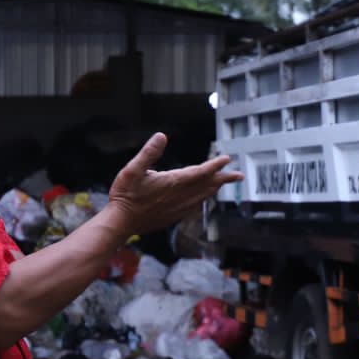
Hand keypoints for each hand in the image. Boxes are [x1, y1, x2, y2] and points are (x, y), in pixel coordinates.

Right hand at [106, 133, 242, 236]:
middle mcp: (179, 196)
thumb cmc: (125, 195)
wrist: (120, 222)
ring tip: (224, 183)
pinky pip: (195, 206)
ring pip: (203, 197)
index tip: (226, 159)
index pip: (199, 172)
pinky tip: (204, 198)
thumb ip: (148, 152)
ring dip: (215, 189)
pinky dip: (204, 199)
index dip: (214, 165)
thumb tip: (161, 136)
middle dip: (223, 179)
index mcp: (172, 183)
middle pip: (207, 186)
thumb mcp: (132, 169)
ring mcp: (178, 208)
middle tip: (238, 175)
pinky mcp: (174, 216)